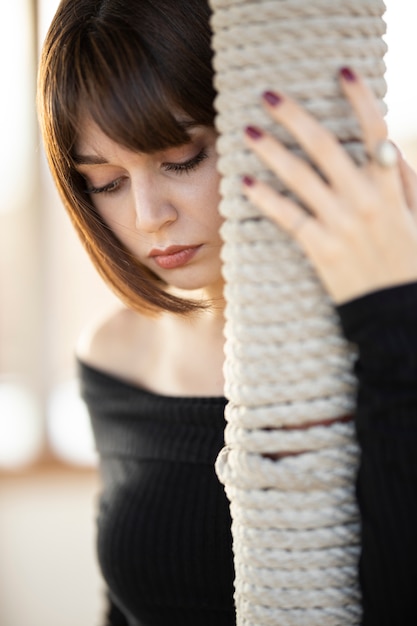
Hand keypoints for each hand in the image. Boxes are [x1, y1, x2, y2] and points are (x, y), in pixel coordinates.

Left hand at [242, 67, 416, 303]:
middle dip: (294, 116)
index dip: (359, 97)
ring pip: (300, 177)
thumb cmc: (409, 262)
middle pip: (324, 145)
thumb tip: (385, 147)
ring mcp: (341, 223)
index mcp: (391, 186)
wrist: (396, 310)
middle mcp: (364, 198)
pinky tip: (246, 183)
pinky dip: (267, 200)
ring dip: (271, 150)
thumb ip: (404, 180)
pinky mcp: (321, 248)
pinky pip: (289, 218)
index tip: (341, 71)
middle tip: (268, 95)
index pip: (374, 131)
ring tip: (247, 131)